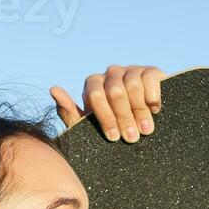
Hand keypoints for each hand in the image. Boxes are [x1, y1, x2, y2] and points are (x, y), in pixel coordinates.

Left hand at [51, 65, 165, 141]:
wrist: (142, 131)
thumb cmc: (112, 129)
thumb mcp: (89, 127)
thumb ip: (69, 112)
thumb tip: (53, 89)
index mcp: (93, 85)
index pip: (95, 95)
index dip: (105, 118)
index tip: (113, 138)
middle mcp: (111, 73)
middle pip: (115, 92)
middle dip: (124, 118)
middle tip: (131, 138)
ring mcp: (131, 70)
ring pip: (133, 86)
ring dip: (139, 112)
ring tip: (145, 130)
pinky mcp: (151, 71)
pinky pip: (150, 79)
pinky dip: (152, 97)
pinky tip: (155, 110)